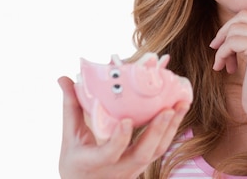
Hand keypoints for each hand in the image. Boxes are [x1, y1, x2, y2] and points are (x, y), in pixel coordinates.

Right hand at [58, 76, 189, 178]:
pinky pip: (160, 148)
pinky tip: (178, 110)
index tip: (126, 121)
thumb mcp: (69, 137)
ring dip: (171, 127)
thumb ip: (70, 107)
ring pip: (157, 151)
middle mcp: (118, 168)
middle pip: (143, 154)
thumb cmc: (76, 162)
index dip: (119, 139)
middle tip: (168, 109)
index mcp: (96, 162)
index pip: (110, 153)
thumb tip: (64, 78)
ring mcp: (134, 168)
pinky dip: (170, 129)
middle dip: (157, 131)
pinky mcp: (143, 163)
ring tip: (182, 103)